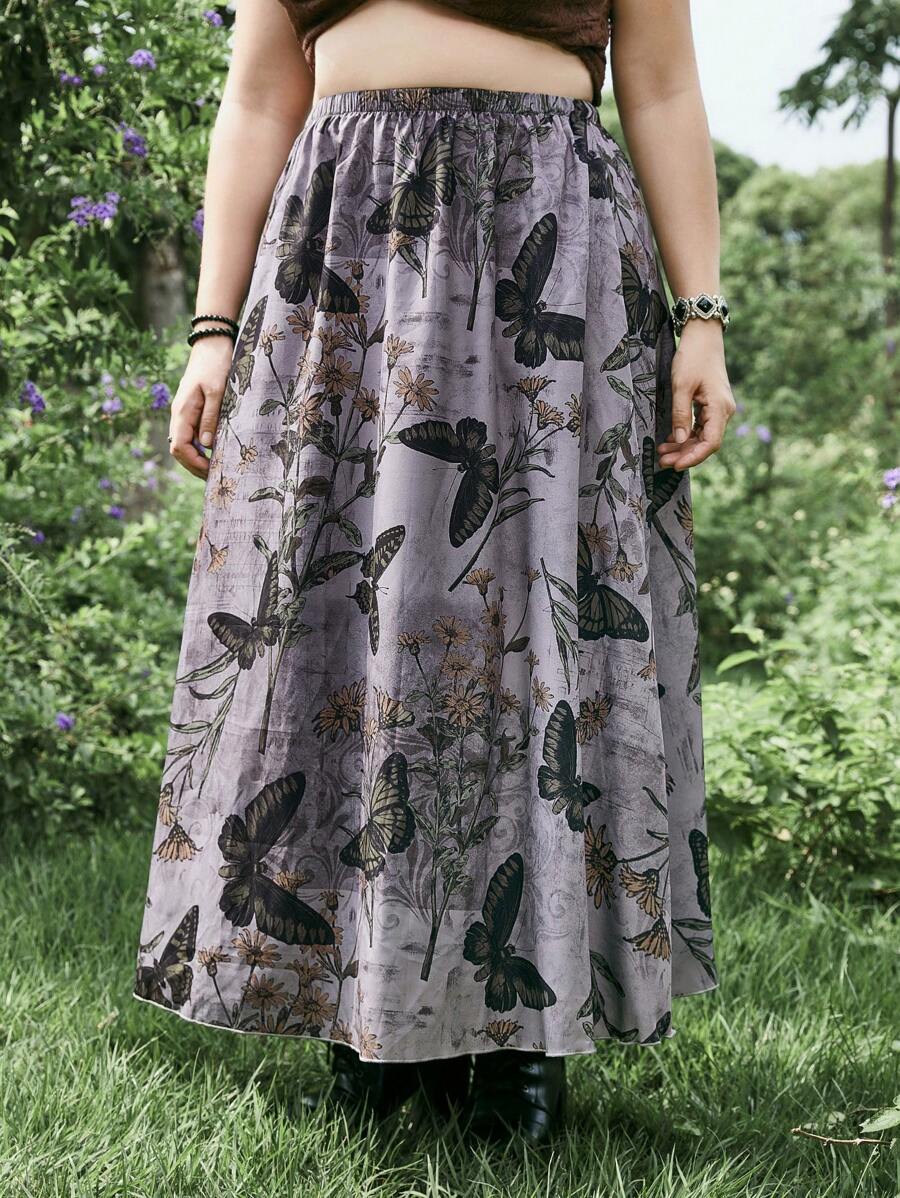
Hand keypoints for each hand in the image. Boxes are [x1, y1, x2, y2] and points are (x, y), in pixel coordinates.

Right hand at [168, 337, 233, 477]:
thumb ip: (211, 418)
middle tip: (214, 477)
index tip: (212, 471)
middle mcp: (179, 414)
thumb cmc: (216, 365)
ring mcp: (183, 413)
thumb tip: (206, 445)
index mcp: (182, 411)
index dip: (194, 463)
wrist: (211, 344)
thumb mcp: (218, 391)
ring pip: (183, 444)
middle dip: (194, 466)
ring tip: (214, 469)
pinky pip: (190, 435)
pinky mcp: (191, 410)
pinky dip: (199, 448)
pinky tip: (213, 452)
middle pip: (178, 450)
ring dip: (196, 459)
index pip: (179, 447)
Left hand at [656, 320, 735, 470]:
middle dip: (685, 454)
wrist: (703, 336)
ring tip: (662, 452)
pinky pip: (701, 427)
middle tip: (662, 461)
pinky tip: (670, 439)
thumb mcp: (681, 386)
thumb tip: (679, 439)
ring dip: (684, 446)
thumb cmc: (692, 357)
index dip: (693, 457)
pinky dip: (686, 435)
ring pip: (703, 436)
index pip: (711, 443)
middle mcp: (724, 412)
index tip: (675, 465)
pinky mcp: (712, 406)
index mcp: (720, 408)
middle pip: (706, 443)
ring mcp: (719, 409)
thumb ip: (680, 414)